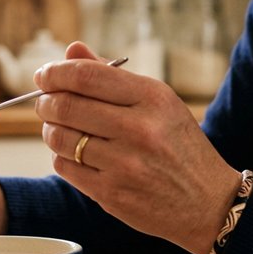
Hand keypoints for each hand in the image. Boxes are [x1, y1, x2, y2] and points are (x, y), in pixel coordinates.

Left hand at [33, 42, 241, 253]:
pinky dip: (60, 156)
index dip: (55, 72)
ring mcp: (124, 164)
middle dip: (45, 101)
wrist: (209, 203)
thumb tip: (71, 50)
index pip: (86, 76)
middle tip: (45, 102)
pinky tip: (74, 154)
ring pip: (59, 137)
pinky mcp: (111, 193)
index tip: (43, 75)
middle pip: (65, 105)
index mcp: (153, 97)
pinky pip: (64, 167)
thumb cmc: (178, 146)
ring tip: (59, 127)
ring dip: (50, 129)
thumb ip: (112, 76)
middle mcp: (139, 129)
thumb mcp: (158, 103)